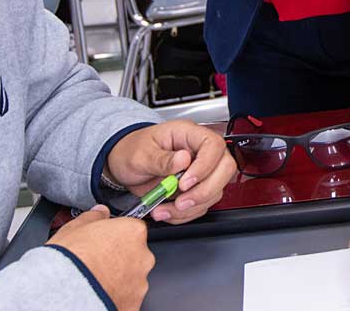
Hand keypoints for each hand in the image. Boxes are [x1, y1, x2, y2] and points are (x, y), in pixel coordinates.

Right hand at [45, 205, 152, 310]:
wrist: (63, 291)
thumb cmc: (69, 260)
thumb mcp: (75, 227)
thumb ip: (94, 216)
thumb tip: (100, 212)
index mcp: (132, 233)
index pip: (132, 228)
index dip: (117, 234)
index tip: (107, 240)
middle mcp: (142, 257)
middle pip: (135, 253)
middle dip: (120, 256)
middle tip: (99, 260)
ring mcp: (139, 282)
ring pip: (132, 276)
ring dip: (119, 276)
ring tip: (96, 279)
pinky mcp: (133, 304)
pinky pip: (127, 296)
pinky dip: (116, 295)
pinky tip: (99, 293)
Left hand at [105, 120, 238, 223]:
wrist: (124, 164)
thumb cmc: (132, 150)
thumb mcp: (140, 153)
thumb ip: (161, 159)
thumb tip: (183, 160)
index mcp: (188, 134)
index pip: (213, 145)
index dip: (205, 166)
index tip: (185, 182)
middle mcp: (199, 151)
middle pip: (225, 168)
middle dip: (205, 191)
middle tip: (182, 201)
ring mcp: (200, 171)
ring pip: (215, 191)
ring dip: (192, 206)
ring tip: (165, 209)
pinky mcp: (195, 188)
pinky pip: (202, 205)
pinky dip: (185, 214)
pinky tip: (166, 211)